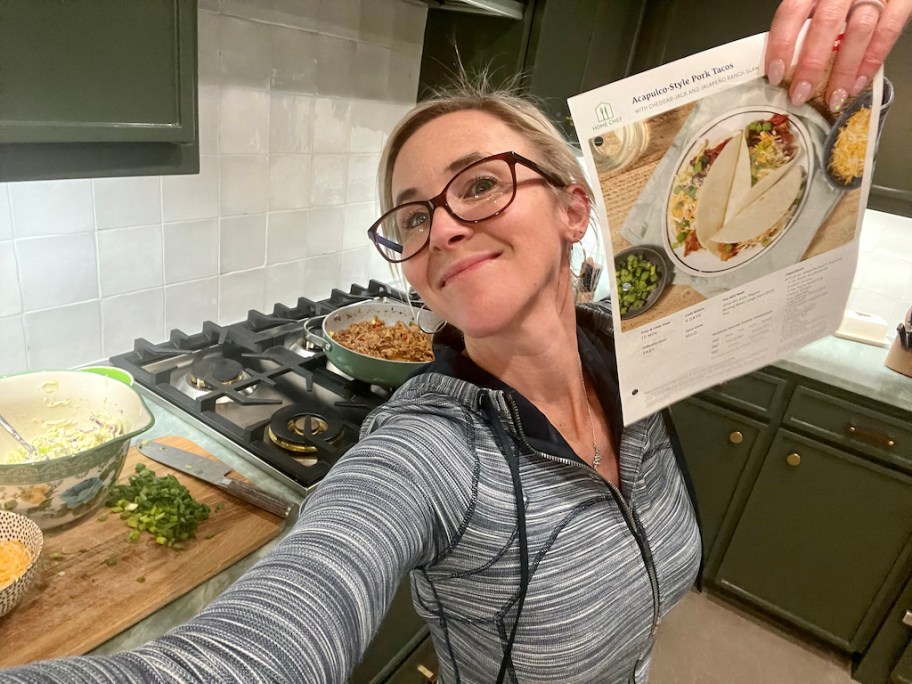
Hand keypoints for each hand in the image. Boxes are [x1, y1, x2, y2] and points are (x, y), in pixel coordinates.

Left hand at [765, 0, 910, 110]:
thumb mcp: (816, 7)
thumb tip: (782, 69)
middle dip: (811, 64)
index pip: (792, 12)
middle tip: (800, 94)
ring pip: (858, 30)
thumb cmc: (837, 2)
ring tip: (832, 98)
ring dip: (843, 69)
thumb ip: (802, 29)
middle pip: (825, 23)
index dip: (781, 44)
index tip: (776, 75)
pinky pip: (888, 32)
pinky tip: (856, 84)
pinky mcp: (901, 2)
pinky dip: (871, 62)